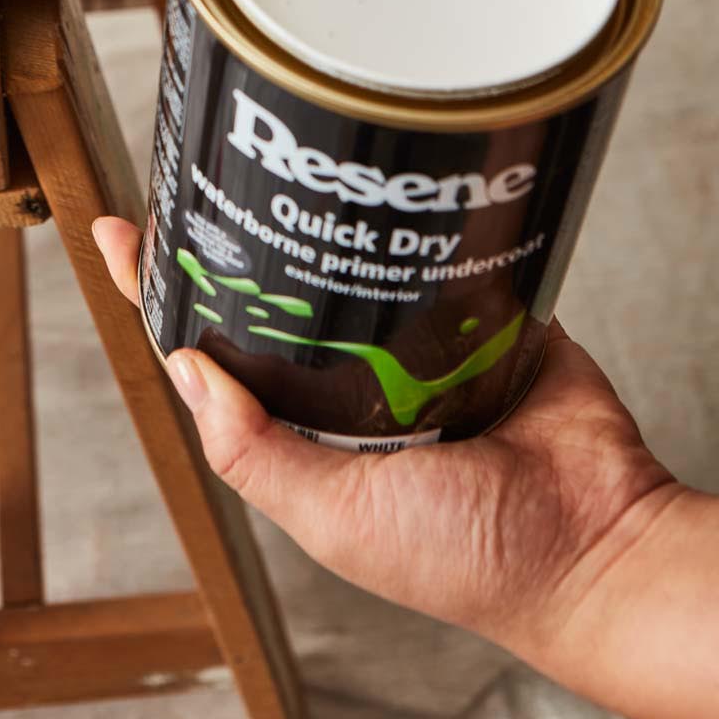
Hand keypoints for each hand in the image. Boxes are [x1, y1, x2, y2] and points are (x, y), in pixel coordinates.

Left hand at [92, 217, 675, 667]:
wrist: (598, 541)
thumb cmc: (473, 559)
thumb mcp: (338, 519)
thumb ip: (257, 453)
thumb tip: (187, 370)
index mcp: (312, 435)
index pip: (214, 350)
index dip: (163, 292)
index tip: (120, 230)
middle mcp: (356, 382)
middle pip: (277, 293)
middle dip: (239, 237)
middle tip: (200, 169)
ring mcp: (420, 340)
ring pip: (352, 262)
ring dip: (324, 219)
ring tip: (282, 158)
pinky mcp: (485, 306)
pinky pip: (442, 249)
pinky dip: (418, 220)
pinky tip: (389, 179)